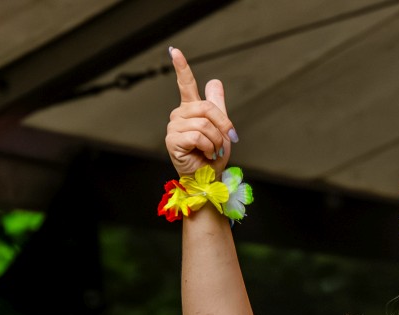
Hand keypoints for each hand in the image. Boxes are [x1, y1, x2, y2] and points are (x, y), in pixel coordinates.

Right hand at [165, 47, 236, 177]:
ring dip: (215, 140)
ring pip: (203, 123)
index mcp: (190, 110)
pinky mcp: (172, 140)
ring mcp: (174, 127)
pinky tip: (204, 153)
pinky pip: (197, 135)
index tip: (174, 51)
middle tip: (226, 140)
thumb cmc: (212, 156)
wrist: (208, 179)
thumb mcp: (220, 128)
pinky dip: (207, 146)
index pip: (185, 84)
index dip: (181, 67)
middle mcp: (179, 115)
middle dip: (222, 125)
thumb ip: (217, 106)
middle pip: (206, 107)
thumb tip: (215, 81)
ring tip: (212, 150)